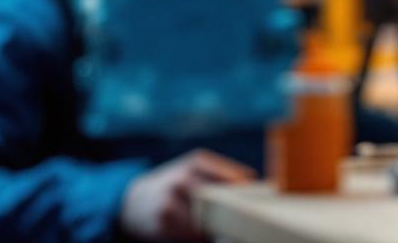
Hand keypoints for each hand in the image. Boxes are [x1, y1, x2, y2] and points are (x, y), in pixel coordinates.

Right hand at [119, 149, 255, 241]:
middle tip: (251, 220)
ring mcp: (171, 201)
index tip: (264, 202)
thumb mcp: (195, 170)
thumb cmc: (176, 184)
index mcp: (198, 162)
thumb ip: (223, 175)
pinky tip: (209, 237)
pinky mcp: (163, 222)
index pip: (235, 177)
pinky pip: (192, 234)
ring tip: (232, 231)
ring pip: (208, 220)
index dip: (251, 193)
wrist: (133, 202)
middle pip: (222, 199)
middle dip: (238, 212)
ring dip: (222, 228)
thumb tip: (259, 187)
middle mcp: (184, 179)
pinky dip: (204, 238)